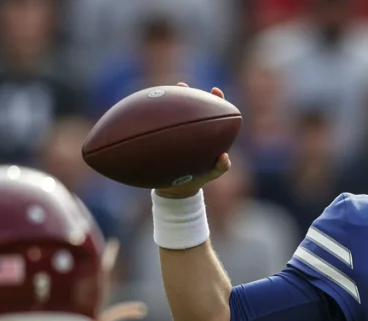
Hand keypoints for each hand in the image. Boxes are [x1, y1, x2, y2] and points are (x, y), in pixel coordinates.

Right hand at [153, 83, 231, 198]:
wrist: (177, 189)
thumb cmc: (197, 179)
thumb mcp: (210, 174)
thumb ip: (220, 168)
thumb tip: (225, 157)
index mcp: (205, 133)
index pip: (212, 113)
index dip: (215, 100)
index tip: (215, 91)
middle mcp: (191, 129)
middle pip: (190, 106)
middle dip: (188, 94)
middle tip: (183, 84)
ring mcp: (175, 133)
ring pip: (172, 113)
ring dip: (167, 101)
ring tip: (161, 92)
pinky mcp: (162, 138)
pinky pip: (157, 127)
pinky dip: (151, 120)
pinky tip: (142, 113)